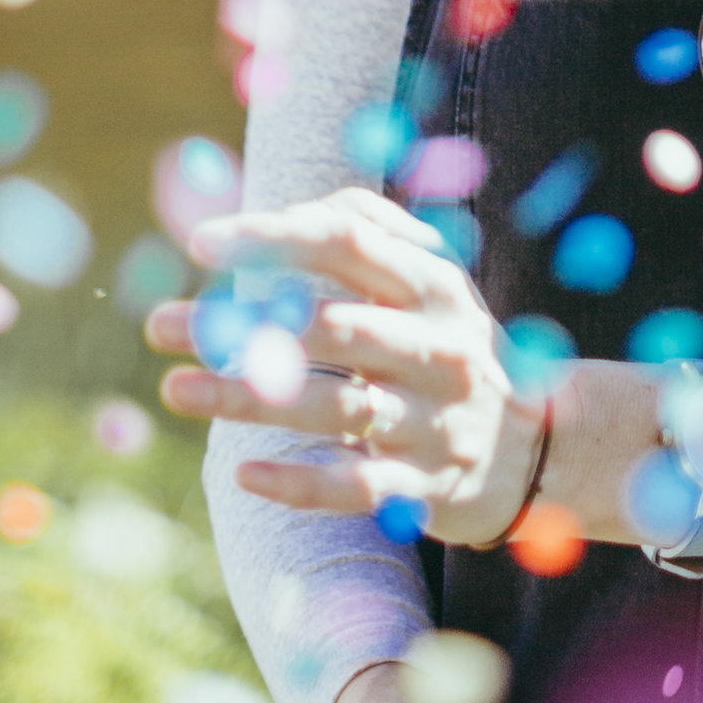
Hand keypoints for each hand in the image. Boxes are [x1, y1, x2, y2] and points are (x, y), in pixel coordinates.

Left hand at [147, 186, 549, 547]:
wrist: (544, 448)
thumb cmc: (454, 349)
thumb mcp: (433, 285)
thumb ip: (370, 237)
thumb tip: (281, 215)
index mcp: (434, 285)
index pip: (349, 241)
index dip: (273, 236)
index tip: (202, 242)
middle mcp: (437, 346)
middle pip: (328, 325)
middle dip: (238, 325)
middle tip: (158, 325)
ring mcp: (434, 420)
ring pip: (332, 407)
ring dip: (245, 400)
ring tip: (175, 389)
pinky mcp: (426, 487)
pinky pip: (353, 485)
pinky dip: (298, 482)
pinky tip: (242, 475)